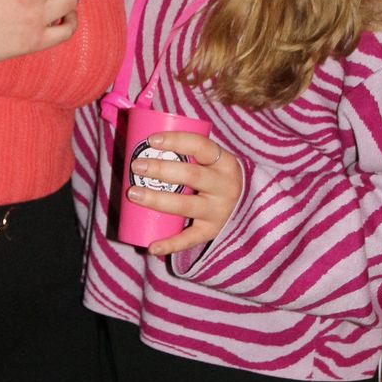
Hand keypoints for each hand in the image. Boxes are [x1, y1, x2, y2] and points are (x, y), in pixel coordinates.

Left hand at [127, 131, 242, 256]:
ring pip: (186, 206)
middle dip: (161, 169)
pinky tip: (151, 246)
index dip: (176, 141)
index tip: (151, 140)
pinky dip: (169, 244)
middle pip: (192, 176)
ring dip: (157, 199)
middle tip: (137, 165)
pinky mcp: (212, 232)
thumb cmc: (216, 177)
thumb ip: (189, 151)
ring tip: (133, 193)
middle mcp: (226, 187)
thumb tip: (144, 136)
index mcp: (225, 163)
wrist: (248, 205)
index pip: (201, 146)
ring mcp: (219, 211)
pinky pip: (189, 239)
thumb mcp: (213, 162)